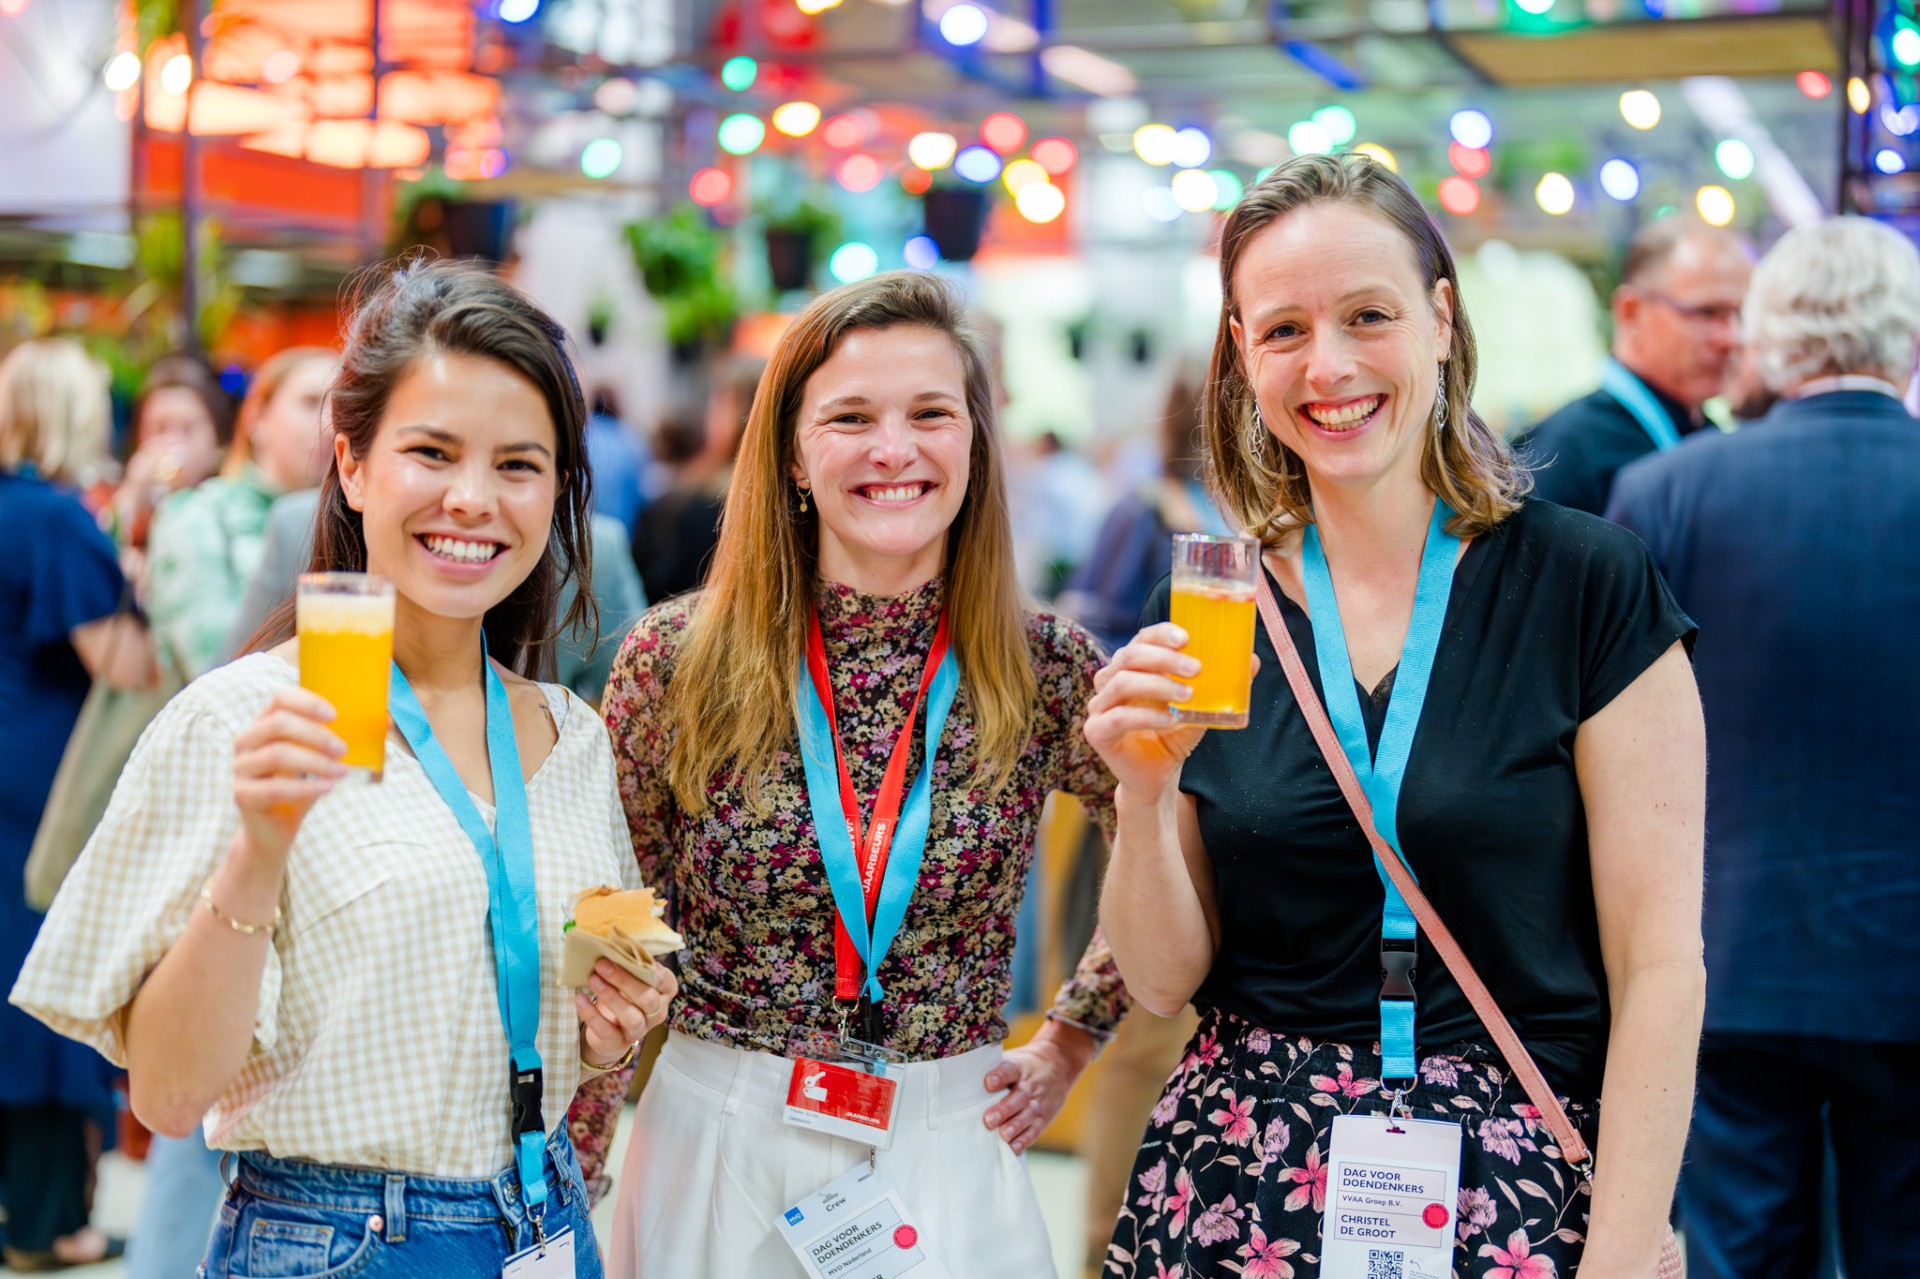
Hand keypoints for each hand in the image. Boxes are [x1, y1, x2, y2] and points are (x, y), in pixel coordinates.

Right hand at [232, 686, 347, 863]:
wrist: (275, 829)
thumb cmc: (302, 786)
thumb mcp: (322, 760)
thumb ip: (345, 740)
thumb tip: (388, 722)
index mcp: (265, 723)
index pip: (280, 698)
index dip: (307, 702)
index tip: (335, 715)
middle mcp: (247, 740)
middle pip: (278, 724)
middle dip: (316, 734)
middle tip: (344, 748)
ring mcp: (241, 767)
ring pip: (277, 754)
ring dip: (315, 761)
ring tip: (342, 771)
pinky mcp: (242, 794)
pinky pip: (274, 787)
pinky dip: (306, 787)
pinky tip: (327, 788)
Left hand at [576, 959, 677, 1067]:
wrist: (609, 1032)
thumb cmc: (622, 995)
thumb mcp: (629, 978)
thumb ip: (628, 962)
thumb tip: (613, 939)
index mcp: (663, 993)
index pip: (667, 982)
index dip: (655, 972)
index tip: (635, 958)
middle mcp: (656, 1013)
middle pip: (648, 999)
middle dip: (624, 981)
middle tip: (602, 964)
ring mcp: (639, 1030)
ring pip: (631, 1017)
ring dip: (611, 997)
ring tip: (592, 980)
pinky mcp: (618, 1043)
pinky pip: (606, 1030)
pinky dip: (591, 1014)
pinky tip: (579, 998)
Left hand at [982, 1020, 1098, 1153]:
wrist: (1059, 1063)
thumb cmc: (1024, 1065)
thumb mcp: (1012, 1058)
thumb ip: (991, 1068)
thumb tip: (962, 1078)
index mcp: (1018, 1068)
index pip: (1009, 1071)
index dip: (999, 1076)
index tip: (988, 1083)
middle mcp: (1029, 1086)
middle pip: (1018, 1097)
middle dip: (1004, 1110)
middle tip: (989, 1120)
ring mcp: (1038, 1102)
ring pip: (1027, 1115)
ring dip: (1015, 1126)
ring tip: (1003, 1135)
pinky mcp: (1044, 1117)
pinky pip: (1035, 1130)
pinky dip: (1025, 1139)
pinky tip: (1014, 1147)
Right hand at [1085, 622, 1257, 795]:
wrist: (1157, 777)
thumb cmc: (1174, 735)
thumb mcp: (1200, 706)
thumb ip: (1220, 684)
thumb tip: (1252, 660)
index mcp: (1132, 668)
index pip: (1141, 639)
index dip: (1161, 634)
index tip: (1187, 638)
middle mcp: (1110, 681)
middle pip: (1129, 656)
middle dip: (1164, 658)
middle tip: (1196, 668)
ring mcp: (1099, 706)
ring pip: (1122, 682)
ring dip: (1158, 684)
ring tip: (1188, 695)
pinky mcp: (1096, 732)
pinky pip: (1118, 717)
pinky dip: (1146, 716)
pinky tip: (1170, 720)